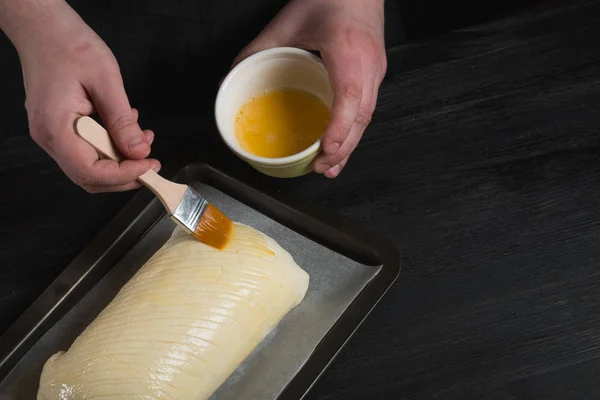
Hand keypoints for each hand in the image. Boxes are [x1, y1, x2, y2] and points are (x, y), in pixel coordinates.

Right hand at [13, 2, 159, 192]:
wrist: (44, 28)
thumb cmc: (69, 45)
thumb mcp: (105, 80)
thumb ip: (122, 121)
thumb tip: (139, 152)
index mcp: (56, 126)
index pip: (89, 171)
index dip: (122, 176)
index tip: (148, 165)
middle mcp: (49, 137)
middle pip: (88, 176)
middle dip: (124, 175)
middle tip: (151, 162)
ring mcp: (51, 134)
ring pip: (89, 166)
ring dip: (120, 161)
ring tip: (143, 141)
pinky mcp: (59, 129)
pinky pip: (86, 150)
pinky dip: (111, 148)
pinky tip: (127, 130)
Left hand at [232, 0, 385, 177]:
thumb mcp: (286, 22)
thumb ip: (257, 50)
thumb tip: (230, 79)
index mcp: (347, 49)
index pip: (349, 95)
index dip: (339, 127)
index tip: (325, 149)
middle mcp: (368, 63)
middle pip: (362, 116)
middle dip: (343, 148)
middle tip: (322, 168)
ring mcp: (376, 70)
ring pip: (368, 117)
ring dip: (350, 144)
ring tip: (330, 165)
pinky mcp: (376, 73)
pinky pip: (368, 108)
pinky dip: (353, 130)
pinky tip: (340, 143)